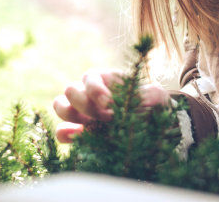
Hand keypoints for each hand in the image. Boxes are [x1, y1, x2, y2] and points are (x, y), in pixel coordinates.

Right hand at [53, 69, 169, 142]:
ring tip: (93, 126)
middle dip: (86, 105)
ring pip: (60, 105)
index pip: (90, 78)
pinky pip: (62, 131)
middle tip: (107, 118)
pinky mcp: (80, 133)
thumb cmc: (155, 108)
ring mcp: (83, 113)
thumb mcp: (156, 96)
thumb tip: (123, 103)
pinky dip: (66, 135)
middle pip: (70, 91)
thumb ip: (143, 93)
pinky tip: (79, 139)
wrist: (157, 130)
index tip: (109, 104)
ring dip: (73, 116)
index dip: (95, 90)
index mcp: (106, 80)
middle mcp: (90, 93)